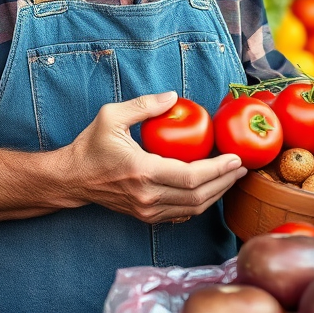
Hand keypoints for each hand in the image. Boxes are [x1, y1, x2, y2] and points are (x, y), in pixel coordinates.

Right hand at [64, 92, 246, 223]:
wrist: (72, 179)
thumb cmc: (90, 146)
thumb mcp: (111, 116)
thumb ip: (144, 105)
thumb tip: (173, 97)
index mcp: (142, 171)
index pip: (191, 177)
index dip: (218, 170)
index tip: (236, 159)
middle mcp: (148, 196)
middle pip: (198, 196)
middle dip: (225, 182)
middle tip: (241, 167)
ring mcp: (147, 210)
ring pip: (193, 209)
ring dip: (216, 194)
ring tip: (231, 177)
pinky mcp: (146, 216)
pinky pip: (181, 214)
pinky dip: (200, 203)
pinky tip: (210, 189)